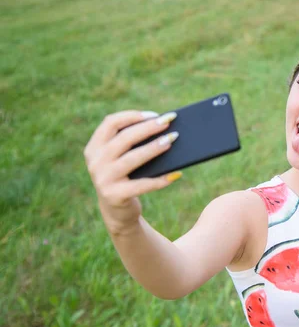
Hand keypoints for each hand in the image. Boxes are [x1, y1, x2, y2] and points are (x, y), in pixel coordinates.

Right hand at [83, 110, 179, 233]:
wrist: (117, 211)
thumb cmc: (126, 177)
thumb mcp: (121, 159)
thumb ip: (131, 144)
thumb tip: (163, 128)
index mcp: (94, 147)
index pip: (110, 123)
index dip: (132, 116)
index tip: (154, 115)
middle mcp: (95, 162)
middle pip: (124, 138)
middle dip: (148, 128)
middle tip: (168, 123)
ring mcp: (103, 179)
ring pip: (132, 158)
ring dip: (154, 148)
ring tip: (171, 141)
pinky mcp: (115, 196)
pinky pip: (142, 185)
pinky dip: (160, 180)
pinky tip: (176, 174)